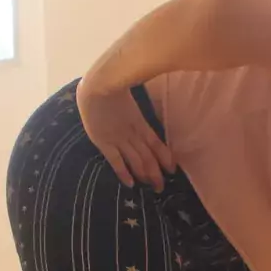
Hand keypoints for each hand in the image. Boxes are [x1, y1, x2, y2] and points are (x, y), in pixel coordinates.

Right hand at [77, 76, 173, 190]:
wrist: (97, 85)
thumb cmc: (111, 83)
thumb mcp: (130, 96)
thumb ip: (137, 103)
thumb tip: (147, 102)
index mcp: (139, 121)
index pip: (156, 142)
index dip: (165, 156)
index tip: (172, 169)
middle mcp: (131, 133)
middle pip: (148, 156)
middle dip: (156, 172)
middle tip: (162, 187)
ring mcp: (118, 138)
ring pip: (136, 160)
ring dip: (144, 175)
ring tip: (151, 187)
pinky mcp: (104, 142)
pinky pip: (115, 161)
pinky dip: (123, 173)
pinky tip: (130, 184)